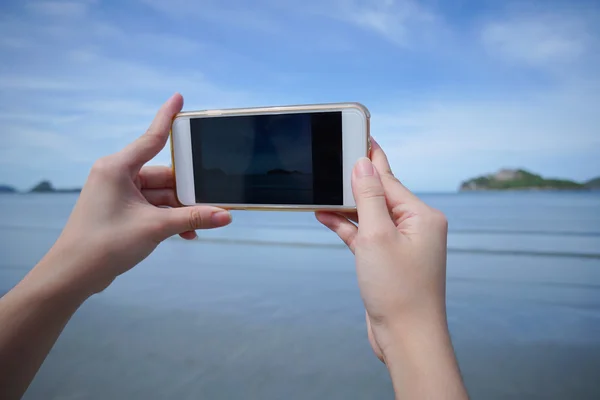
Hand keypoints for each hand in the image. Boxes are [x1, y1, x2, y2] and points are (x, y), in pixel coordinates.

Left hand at [29, 93, 231, 297]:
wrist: (74, 274)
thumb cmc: (103, 245)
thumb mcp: (155, 228)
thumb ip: (192, 218)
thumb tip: (224, 215)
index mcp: (117, 167)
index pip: (151, 138)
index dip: (167, 117)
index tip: (179, 99)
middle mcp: (116, 175)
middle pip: (163, 174)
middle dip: (186, 191)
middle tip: (209, 201)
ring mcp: (118, 193)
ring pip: (160, 194)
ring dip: (179, 209)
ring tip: (197, 225)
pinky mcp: (120, 209)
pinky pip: (151, 206)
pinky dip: (167, 217)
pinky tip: (185, 232)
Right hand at [316, 139, 448, 360]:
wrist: (406, 338)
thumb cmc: (398, 290)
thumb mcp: (377, 236)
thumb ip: (368, 198)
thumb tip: (363, 165)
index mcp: (422, 216)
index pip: (389, 179)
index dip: (369, 158)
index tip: (358, 135)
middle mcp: (415, 227)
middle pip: (379, 195)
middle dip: (355, 181)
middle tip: (334, 156)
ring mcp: (401, 245)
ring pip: (369, 215)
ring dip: (346, 205)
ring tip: (322, 187)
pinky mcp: (386, 261)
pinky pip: (365, 235)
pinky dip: (347, 226)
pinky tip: (326, 215)